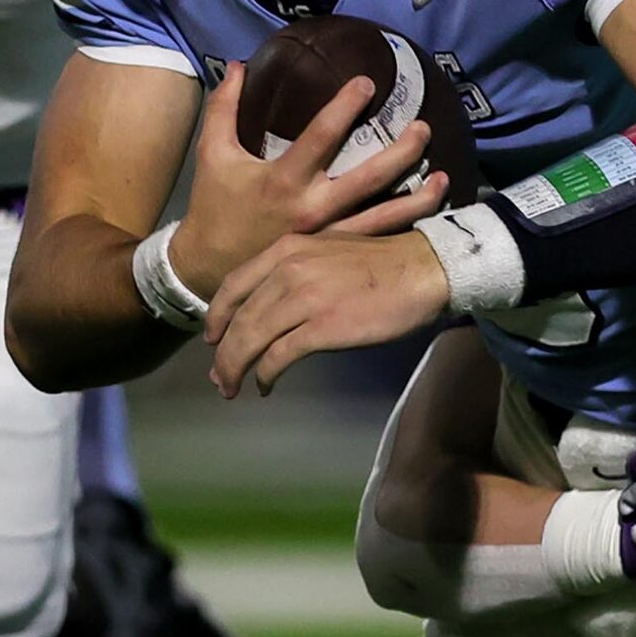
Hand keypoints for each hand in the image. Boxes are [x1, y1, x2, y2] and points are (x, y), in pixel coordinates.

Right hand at [172, 61, 440, 297]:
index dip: (346, 107)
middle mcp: (312, 208)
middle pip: (368, 179)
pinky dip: (404, 229)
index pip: (321, 136)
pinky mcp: (334, 257)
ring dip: (417, 198)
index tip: (369, 83)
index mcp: (283, 179)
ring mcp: (327, 237)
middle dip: (402, 152)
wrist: (206, 268)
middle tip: (424, 128)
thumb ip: (224, 108)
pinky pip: (376, 242)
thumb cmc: (214, 206)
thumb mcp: (213, 154)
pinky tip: (429, 216)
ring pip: (383, 218)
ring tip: (445, 177)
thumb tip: (237, 65)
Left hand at [205, 230, 451, 396]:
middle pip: (239, 318)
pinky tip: (265, 385)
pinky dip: (265, 374)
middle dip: (223, 352)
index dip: (217, 316)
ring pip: (251, 339)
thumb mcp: (327, 249)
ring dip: (236, 368)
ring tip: (232, 387)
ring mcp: (303, 299)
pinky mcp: (321, 327)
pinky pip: (278, 356)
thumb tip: (274, 303)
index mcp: (287, 249)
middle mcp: (288, 270)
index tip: (212, 338)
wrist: (423, 269)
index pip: (234, 285)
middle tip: (219, 377)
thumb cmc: (382, 263)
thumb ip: (296, 269)